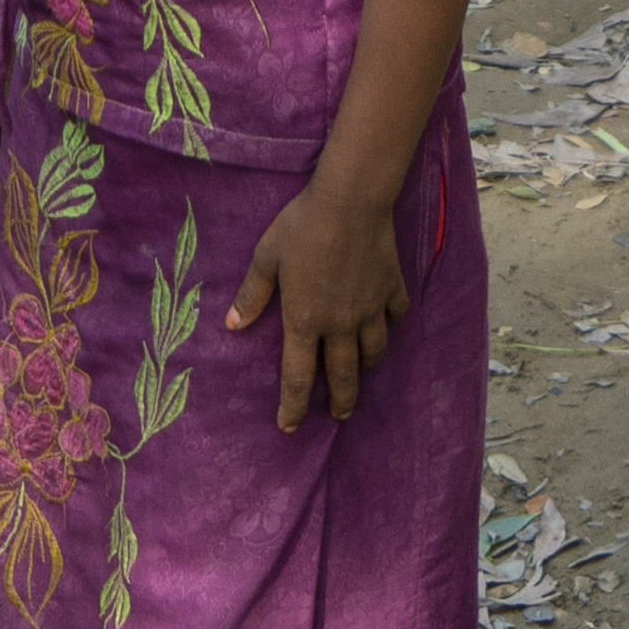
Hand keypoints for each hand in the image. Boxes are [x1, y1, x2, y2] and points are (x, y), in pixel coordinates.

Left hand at [227, 179, 414, 426]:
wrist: (351, 201)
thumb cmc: (302, 227)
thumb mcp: (267, 258)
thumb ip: (252, 295)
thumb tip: (232, 326)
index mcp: (304, 321)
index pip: (297, 377)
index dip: (293, 407)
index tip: (289, 427)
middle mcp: (339, 324)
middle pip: (343, 376)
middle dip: (341, 402)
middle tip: (339, 415)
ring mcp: (370, 309)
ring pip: (374, 352)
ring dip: (366, 367)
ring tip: (362, 372)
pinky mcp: (391, 289)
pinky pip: (395, 315)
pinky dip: (391, 322)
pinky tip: (387, 320)